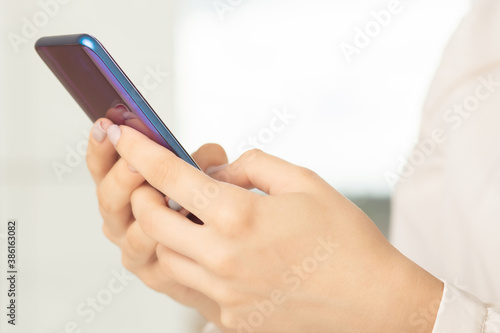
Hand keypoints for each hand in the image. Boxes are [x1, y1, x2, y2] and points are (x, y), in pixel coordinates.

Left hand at [96, 122, 443, 332]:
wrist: (372, 301)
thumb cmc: (345, 238)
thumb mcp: (303, 181)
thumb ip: (251, 166)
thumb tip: (217, 170)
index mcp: (240, 217)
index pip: (171, 178)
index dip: (142, 152)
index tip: (125, 137)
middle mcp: (222, 258)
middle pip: (152, 222)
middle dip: (144, 197)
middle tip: (156, 185)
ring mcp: (223, 294)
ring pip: (165, 258)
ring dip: (165, 233)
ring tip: (187, 217)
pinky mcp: (231, 318)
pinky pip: (190, 287)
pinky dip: (190, 262)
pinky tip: (212, 250)